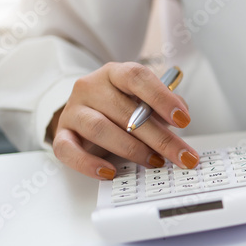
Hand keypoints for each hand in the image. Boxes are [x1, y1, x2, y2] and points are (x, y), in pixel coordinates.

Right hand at [49, 62, 199, 179]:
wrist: (84, 113)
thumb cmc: (121, 107)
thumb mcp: (144, 101)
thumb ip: (162, 106)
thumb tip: (180, 115)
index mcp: (114, 73)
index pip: (136, 77)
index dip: (161, 98)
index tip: (183, 119)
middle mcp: (90, 87)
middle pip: (125, 111)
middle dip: (159, 138)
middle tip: (182, 156)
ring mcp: (73, 110)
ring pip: (100, 129)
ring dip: (132, 149)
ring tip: (154, 161)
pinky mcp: (61, 134)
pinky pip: (68, 150)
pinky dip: (88, 164)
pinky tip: (110, 172)